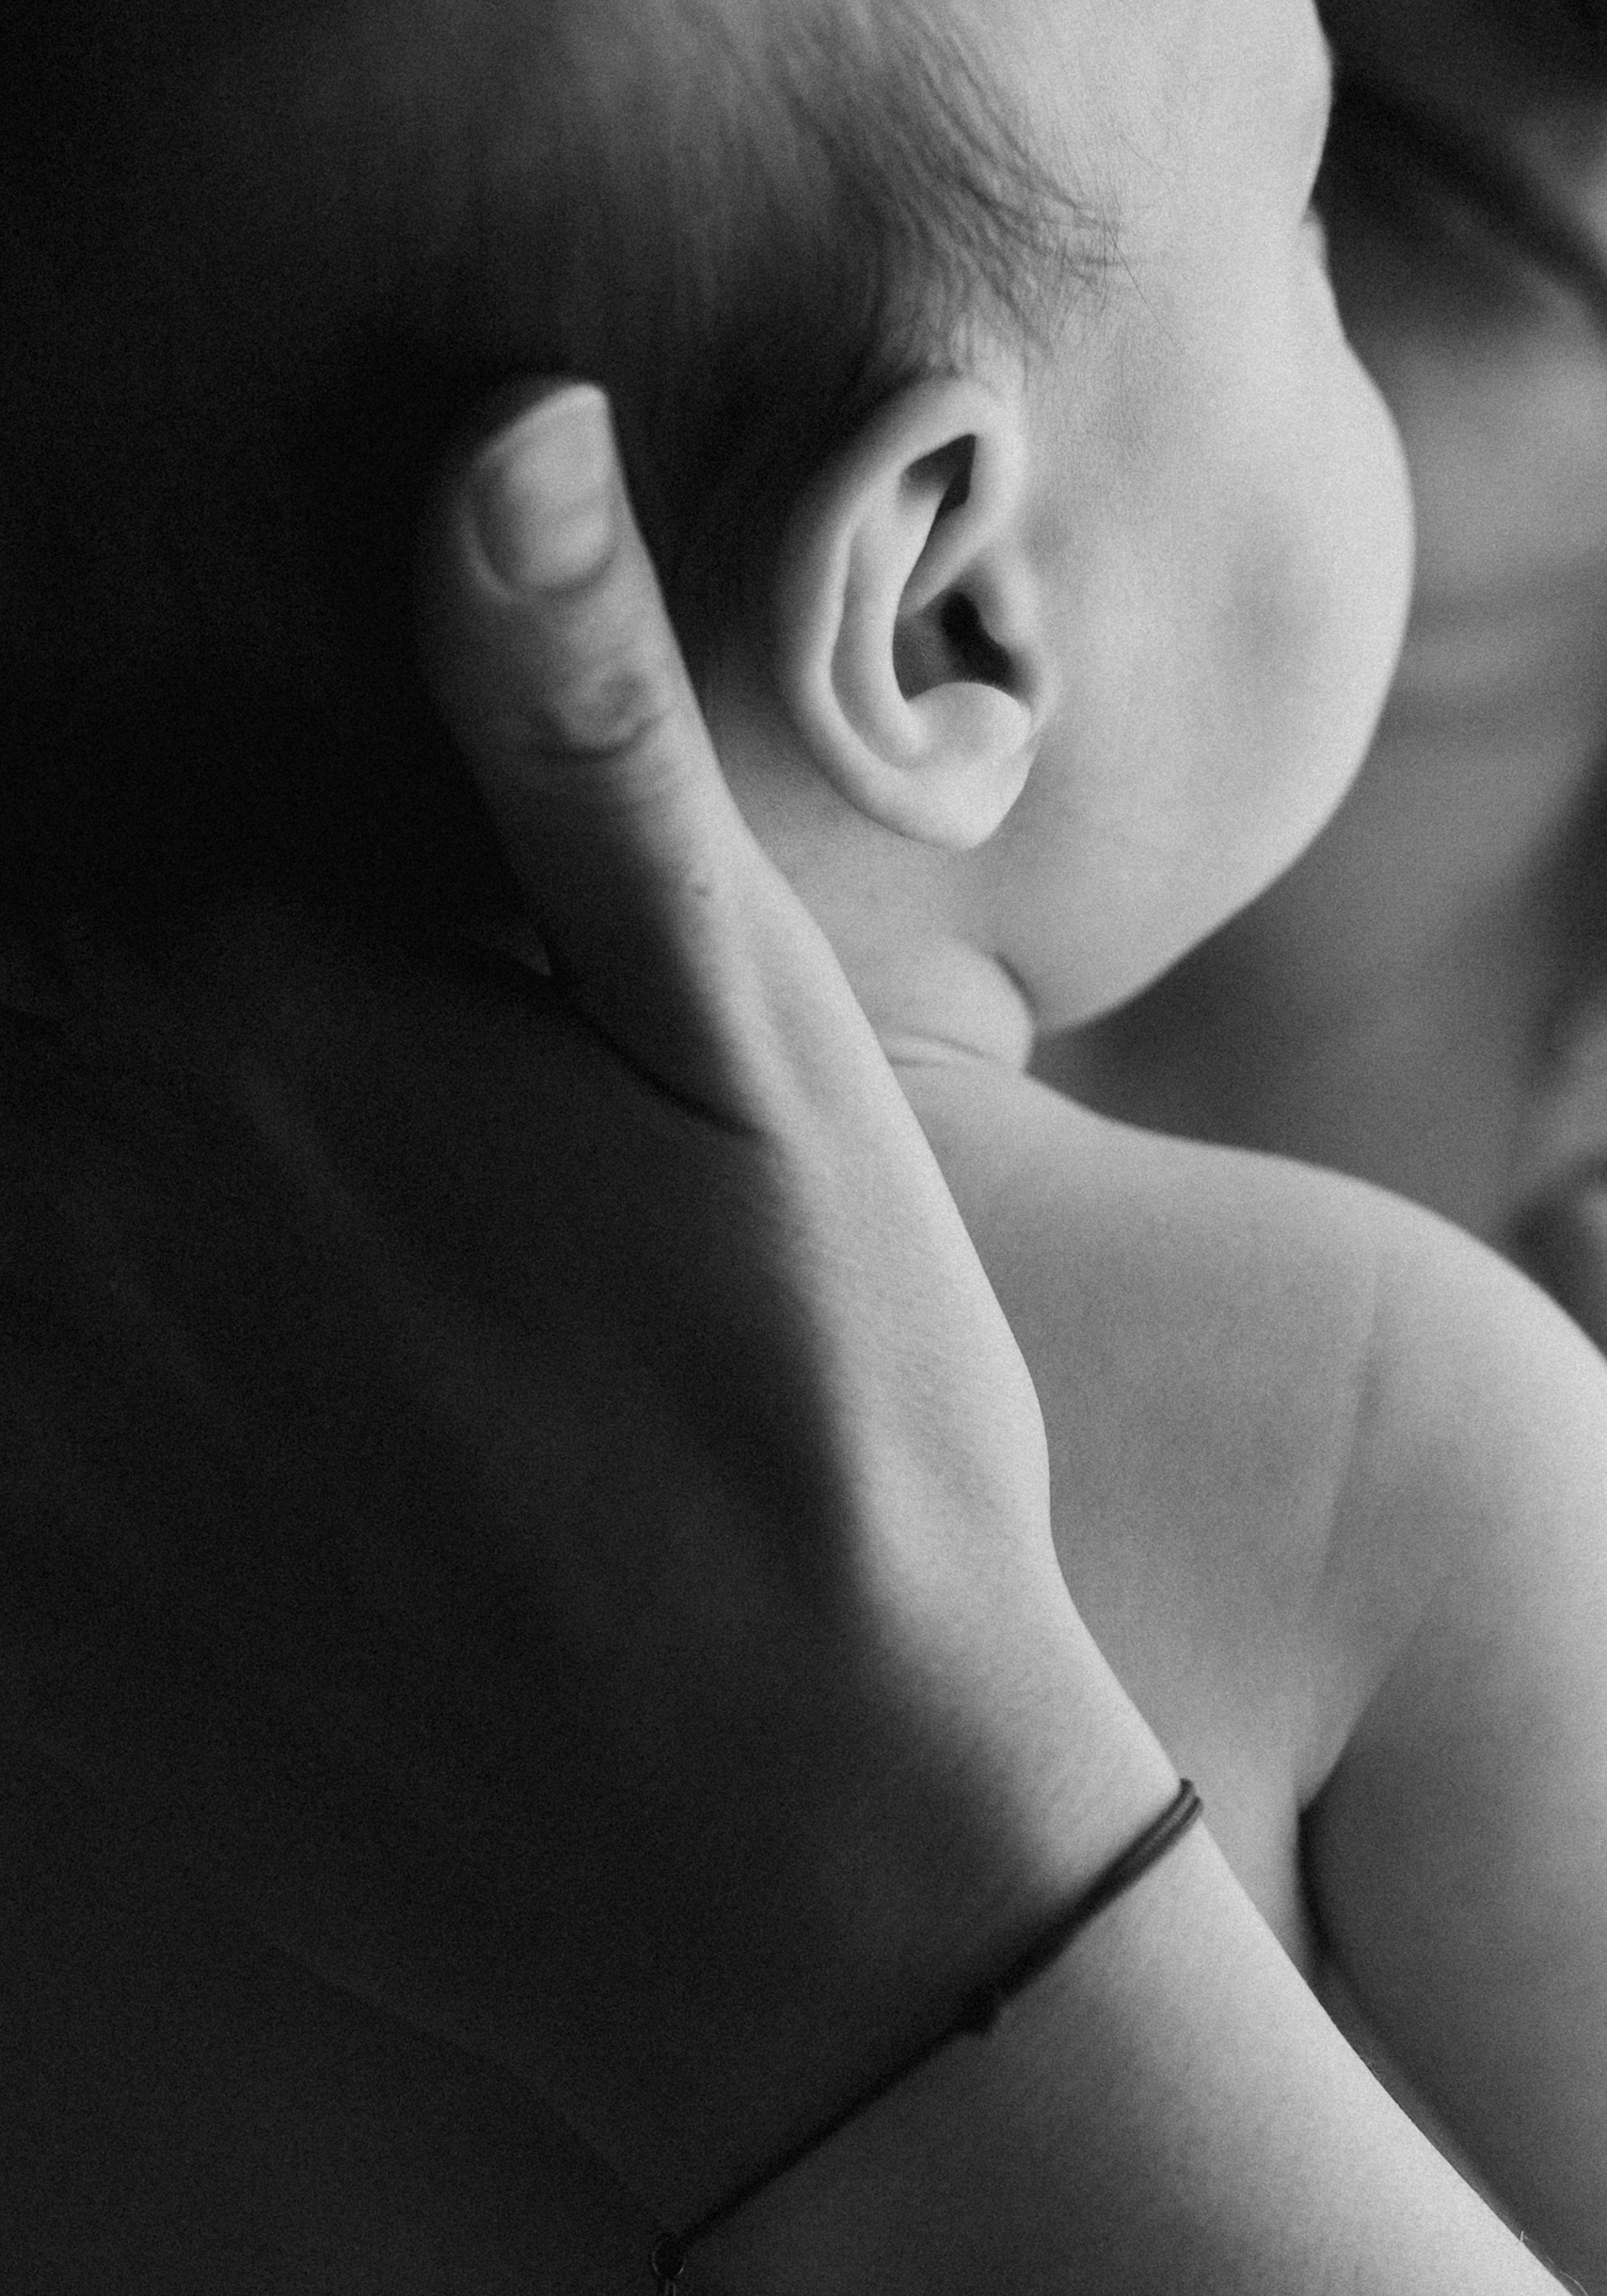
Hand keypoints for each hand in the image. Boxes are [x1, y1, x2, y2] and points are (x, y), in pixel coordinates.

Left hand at [0, 386, 1159, 2220]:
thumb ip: (576, 736)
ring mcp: (19, 1406)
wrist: (805, 1873)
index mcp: (252, 995)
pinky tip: (111, 1318)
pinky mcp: (15, 1596)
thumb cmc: (834, 1414)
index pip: (28, 772)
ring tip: (203, 1175)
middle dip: (47, 937)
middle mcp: (75, 1182)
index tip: (95, 679)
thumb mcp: (759, 1045)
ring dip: (33, 1118)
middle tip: (219, 1023)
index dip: (54, 733)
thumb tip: (500, 422)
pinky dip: (6, 1337)